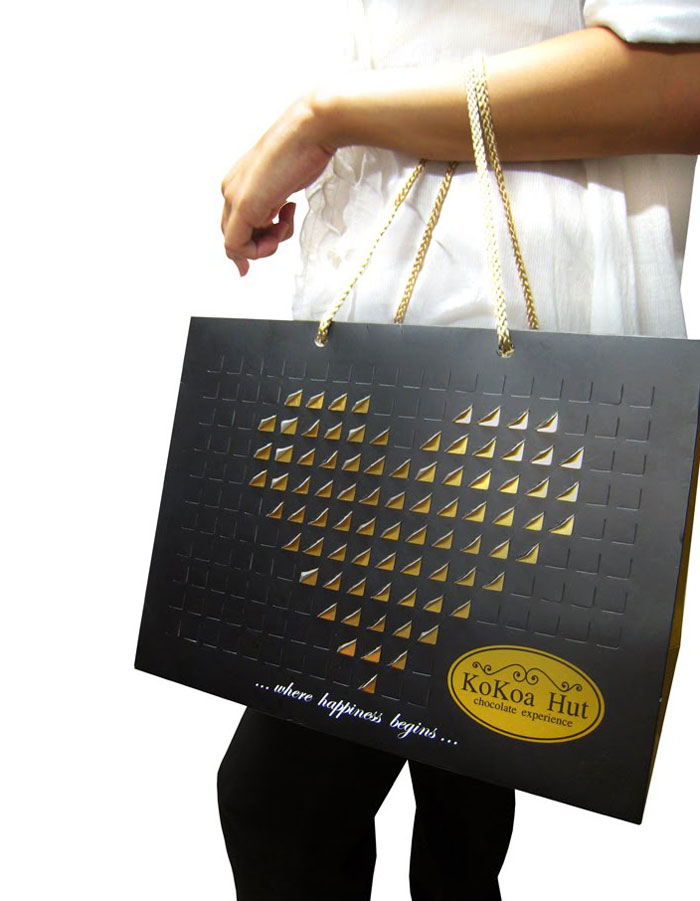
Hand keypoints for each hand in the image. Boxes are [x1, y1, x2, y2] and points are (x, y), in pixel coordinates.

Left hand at [220, 95, 334, 275]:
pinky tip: (283, 223)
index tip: (270, 245)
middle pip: (234, 237)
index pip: (234, 226)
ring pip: (237, 244)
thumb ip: (275, 201)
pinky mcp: (243, 206)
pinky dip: (260, 249)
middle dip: (261, 245)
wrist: (309, 131)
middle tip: (284, 229)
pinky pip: (237, 245)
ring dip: (267, 245)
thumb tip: (279, 213)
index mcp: (238, 183)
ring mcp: (235, 198)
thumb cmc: (303, 151)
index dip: (251, 244)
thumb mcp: (285, 184)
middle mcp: (231, 190)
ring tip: (286, 220)